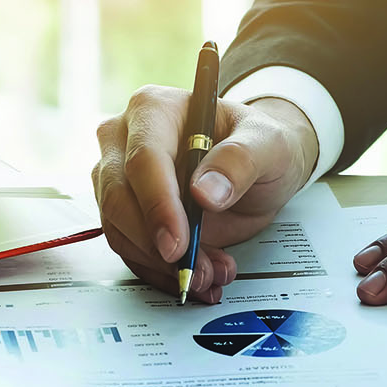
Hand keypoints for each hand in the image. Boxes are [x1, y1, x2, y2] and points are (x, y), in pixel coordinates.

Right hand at [93, 87, 318, 300]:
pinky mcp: (123, 213)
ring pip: (119, 230)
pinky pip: (129, 250)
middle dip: (157, 245)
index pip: (143, 159)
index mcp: (154, 110)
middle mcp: (125, 140)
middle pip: (119, 198)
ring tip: (209, 273)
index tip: (178, 243)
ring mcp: (118, 178)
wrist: (258, 168)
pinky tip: (197, 277)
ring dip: (161, 265)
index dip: (157, 205)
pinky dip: (160, 272)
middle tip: (196, 270)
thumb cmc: (258, 146)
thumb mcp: (268, 145)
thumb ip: (241, 160)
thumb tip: (205, 191)